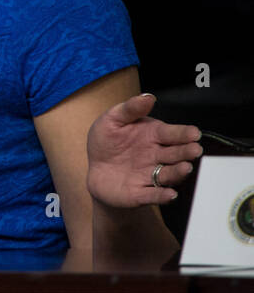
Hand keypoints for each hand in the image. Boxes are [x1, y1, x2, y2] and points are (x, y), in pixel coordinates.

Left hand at [86, 93, 202, 209]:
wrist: (97, 171)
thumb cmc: (107, 142)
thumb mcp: (112, 120)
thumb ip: (129, 109)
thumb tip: (148, 96)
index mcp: (152, 136)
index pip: (171, 133)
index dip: (183, 133)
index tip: (194, 133)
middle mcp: (157, 156)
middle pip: (175, 154)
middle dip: (186, 152)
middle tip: (195, 150)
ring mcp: (151, 175)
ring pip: (169, 174)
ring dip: (178, 172)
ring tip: (185, 167)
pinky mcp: (141, 193)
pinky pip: (153, 195)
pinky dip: (162, 195)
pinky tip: (169, 194)